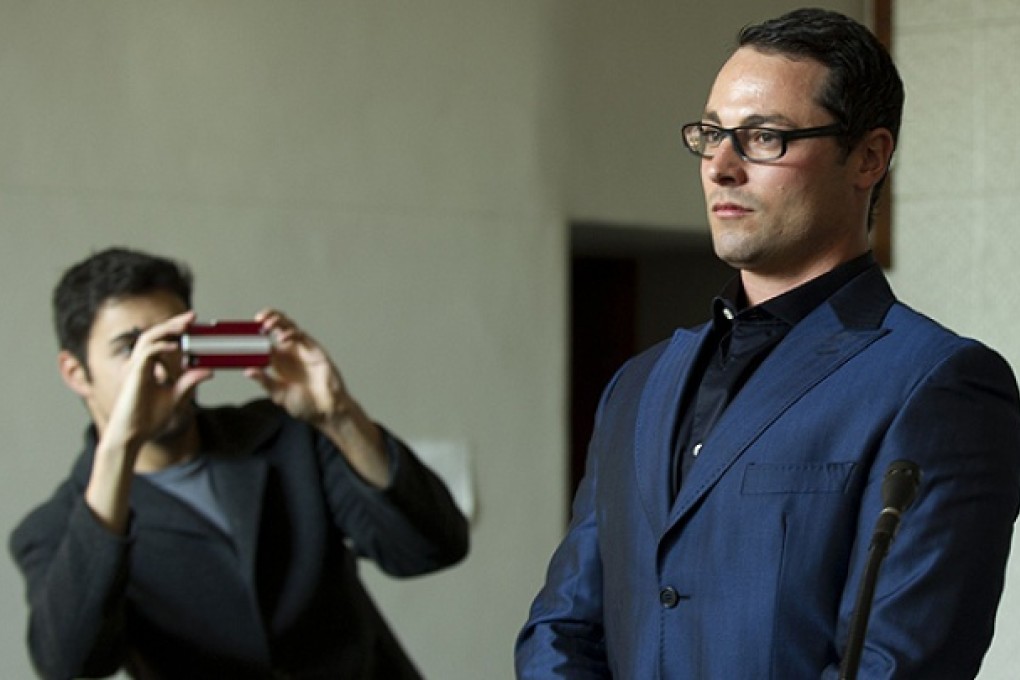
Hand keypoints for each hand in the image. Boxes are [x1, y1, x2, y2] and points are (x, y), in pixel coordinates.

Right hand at [101, 311, 212, 451]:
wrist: (133, 436)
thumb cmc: (149, 420)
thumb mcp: (177, 397)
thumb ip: (190, 382)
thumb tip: (209, 370)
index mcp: (147, 367)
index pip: (161, 341)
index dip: (175, 330)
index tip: (193, 323)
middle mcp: (138, 364)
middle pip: (154, 334)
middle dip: (173, 323)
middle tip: (192, 316)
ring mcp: (134, 368)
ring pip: (149, 338)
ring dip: (168, 329)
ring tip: (186, 325)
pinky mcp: (133, 375)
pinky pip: (147, 353)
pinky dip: (162, 347)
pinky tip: (177, 347)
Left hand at [245, 309, 348, 425]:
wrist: (326, 409)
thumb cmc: (305, 404)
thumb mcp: (278, 394)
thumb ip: (264, 381)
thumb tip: (248, 371)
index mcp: (277, 362)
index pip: (263, 340)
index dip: (254, 333)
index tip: (243, 332)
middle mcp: (288, 352)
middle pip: (276, 326)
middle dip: (266, 317)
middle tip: (257, 320)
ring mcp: (301, 349)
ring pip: (288, 325)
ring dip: (277, 319)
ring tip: (266, 324)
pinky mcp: (313, 349)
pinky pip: (301, 335)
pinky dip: (290, 332)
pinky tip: (282, 339)